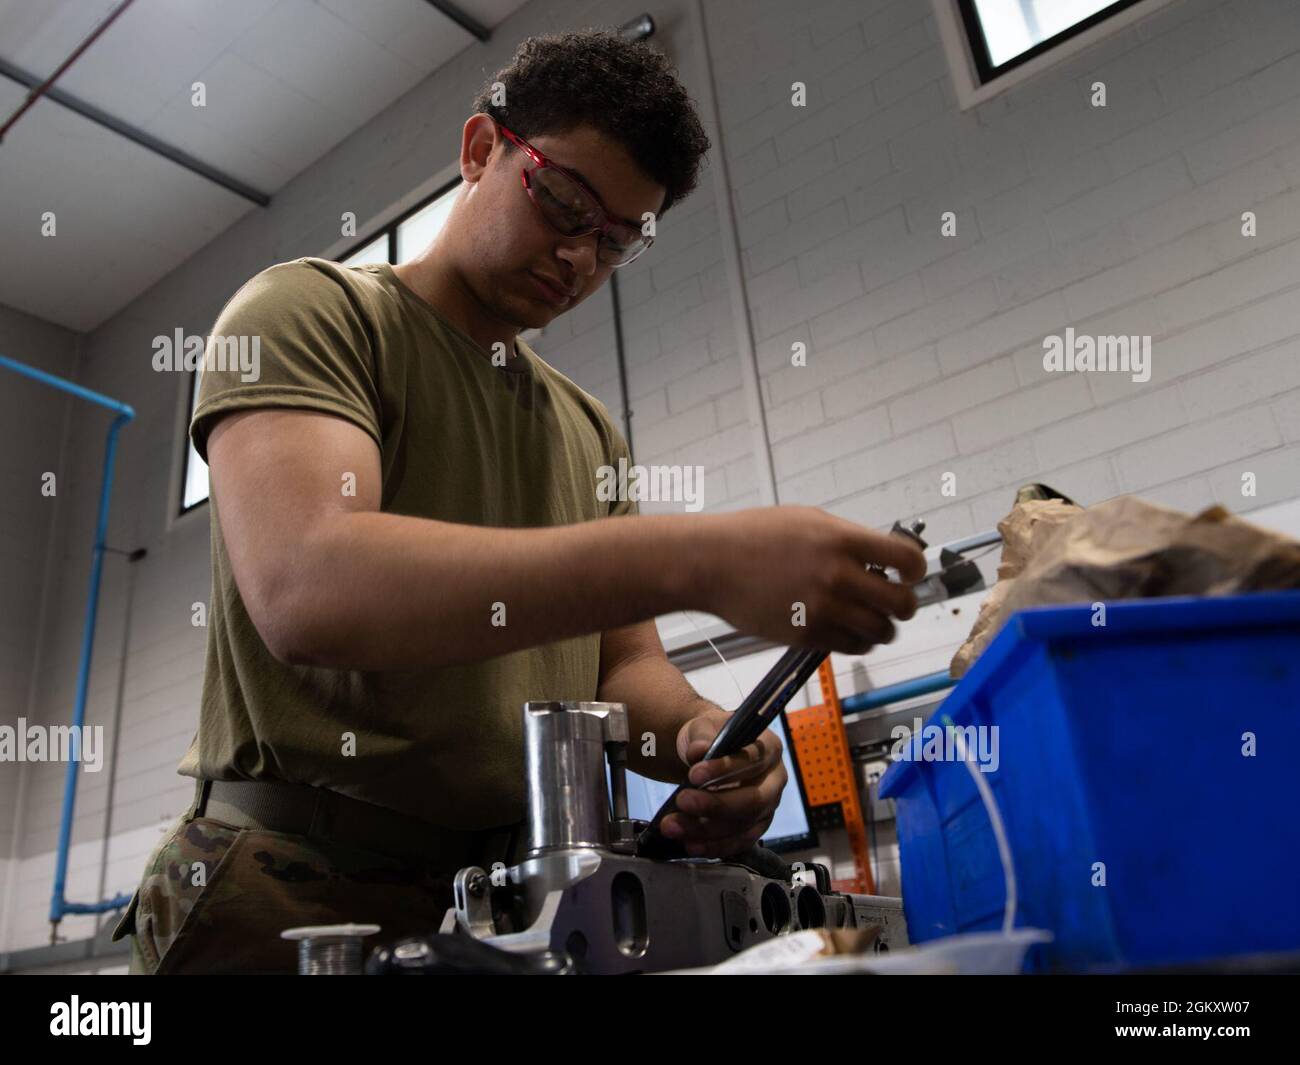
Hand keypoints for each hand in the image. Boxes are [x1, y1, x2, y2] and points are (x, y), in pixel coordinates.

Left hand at [659, 707, 787, 857]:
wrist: (707, 756)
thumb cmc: (711, 738)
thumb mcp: (703, 727)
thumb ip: (701, 736)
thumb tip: (698, 751)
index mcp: (769, 748)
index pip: (752, 760)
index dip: (724, 769)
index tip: (694, 774)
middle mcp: (775, 780)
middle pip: (753, 800)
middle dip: (716, 805)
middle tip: (682, 801)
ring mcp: (768, 807)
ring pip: (743, 825)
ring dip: (706, 830)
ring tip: (672, 825)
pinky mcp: (756, 828)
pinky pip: (739, 843)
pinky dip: (714, 846)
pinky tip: (690, 843)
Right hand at [696, 506, 925, 654]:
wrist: (712, 563)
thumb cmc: (756, 535)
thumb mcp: (809, 520)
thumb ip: (848, 538)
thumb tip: (882, 557)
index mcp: (842, 540)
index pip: (907, 560)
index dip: (916, 569)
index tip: (910, 573)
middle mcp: (838, 576)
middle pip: (901, 603)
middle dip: (906, 605)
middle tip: (897, 602)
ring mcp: (823, 609)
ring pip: (881, 632)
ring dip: (884, 628)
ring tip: (873, 619)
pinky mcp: (807, 635)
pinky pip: (852, 647)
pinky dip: (859, 642)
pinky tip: (850, 630)